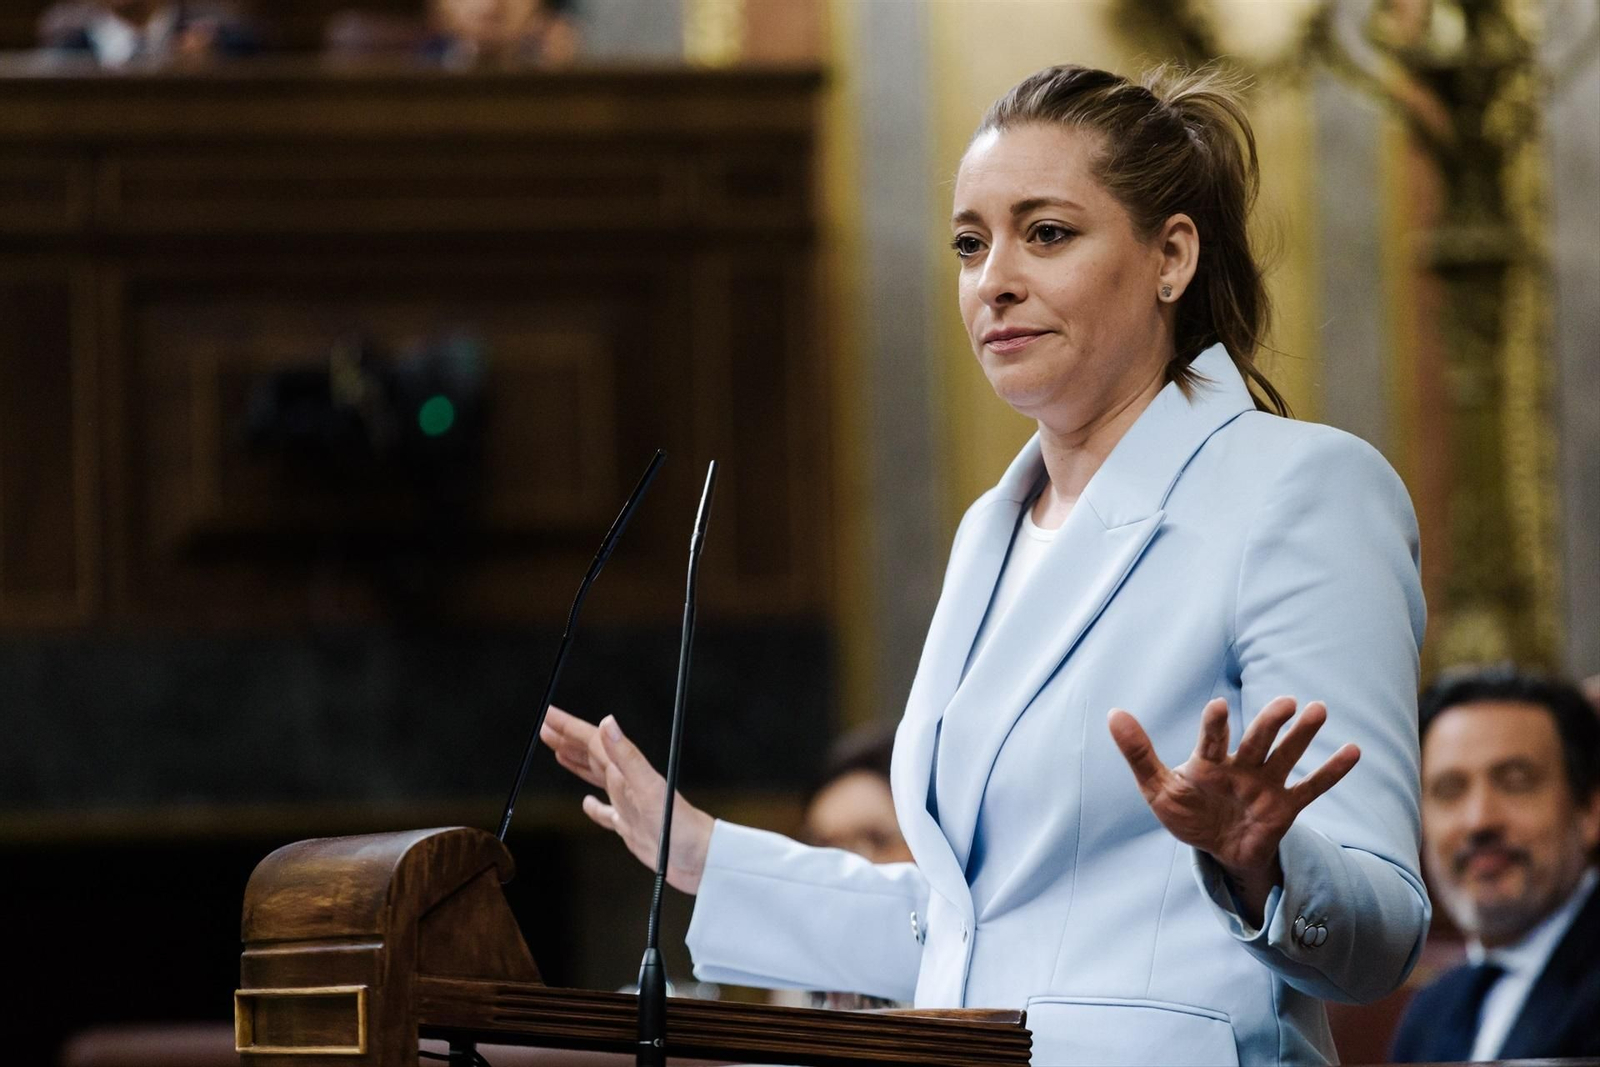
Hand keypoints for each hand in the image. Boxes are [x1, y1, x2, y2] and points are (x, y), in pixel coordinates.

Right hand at [539, 706, 712, 894]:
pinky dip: (594, 808)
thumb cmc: (681, 827)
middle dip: (568, 740)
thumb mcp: (650, 790)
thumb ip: (628, 758)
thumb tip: (608, 723)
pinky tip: (587, 804)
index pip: (593, 741)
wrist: (702, 860)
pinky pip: (607, 814)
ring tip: (559, 753)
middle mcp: (627, 784)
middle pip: (592, 755)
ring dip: (577, 764)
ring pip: (597, 778)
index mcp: (628, 772)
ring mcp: (629, 805)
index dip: (569, 727)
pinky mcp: (631, 828)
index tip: (548, 715)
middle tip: (545, 728)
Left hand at [1108, 696, 1359, 922]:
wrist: (1217, 849)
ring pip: (1287, 756)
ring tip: (1318, 709)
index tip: (1219, 706)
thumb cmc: (1186, 812)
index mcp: (1208, 761)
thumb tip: (1113, 713)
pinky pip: (1311, 788)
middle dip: (1270, 723)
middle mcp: (1241, 766)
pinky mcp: (1285, 807)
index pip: (1212, 739)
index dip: (1215, 724)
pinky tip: (1353, 751)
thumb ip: (1138, 753)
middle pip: (1257, 741)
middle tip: (1286, 703)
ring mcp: (1265, 785)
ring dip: (1302, 735)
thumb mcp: (1157, 788)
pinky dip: (1331, 772)